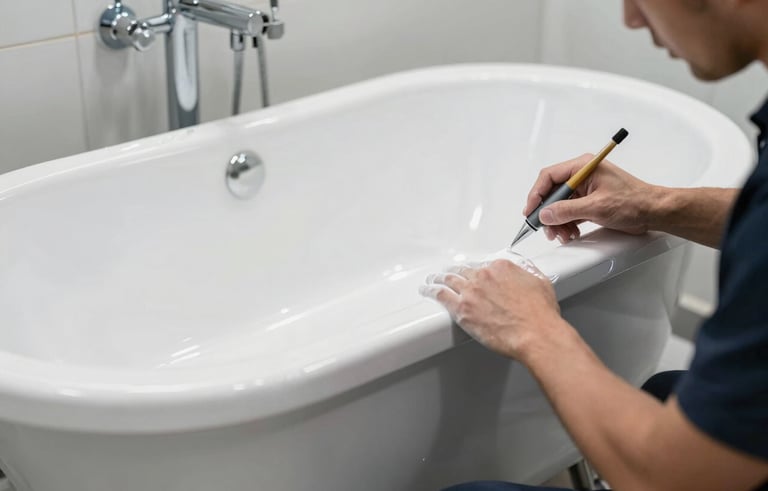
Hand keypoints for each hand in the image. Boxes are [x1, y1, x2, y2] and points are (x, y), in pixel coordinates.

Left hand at [421, 258, 564, 359]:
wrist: (536, 333)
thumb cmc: (540, 314)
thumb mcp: (539, 282)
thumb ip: (527, 272)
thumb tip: (523, 271)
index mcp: (501, 267)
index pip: (482, 265)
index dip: (476, 271)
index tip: (473, 275)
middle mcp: (483, 276)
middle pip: (462, 271)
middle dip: (453, 272)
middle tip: (448, 273)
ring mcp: (471, 292)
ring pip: (448, 280)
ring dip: (438, 278)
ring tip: (432, 279)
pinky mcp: (462, 310)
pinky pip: (440, 295)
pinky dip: (430, 291)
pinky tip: (426, 290)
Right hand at [525, 153, 657, 242]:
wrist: (654, 212)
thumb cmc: (634, 202)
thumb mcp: (596, 207)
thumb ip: (567, 210)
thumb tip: (545, 214)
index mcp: (583, 167)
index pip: (549, 177)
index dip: (536, 194)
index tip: (531, 211)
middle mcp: (582, 175)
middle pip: (553, 192)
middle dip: (549, 213)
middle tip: (547, 228)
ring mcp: (586, 188)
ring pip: (560, 205)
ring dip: (558, 221)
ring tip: (562, 234)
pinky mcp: (590, 200)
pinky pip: (570, 211)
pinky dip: (567, 223)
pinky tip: (571, 232)